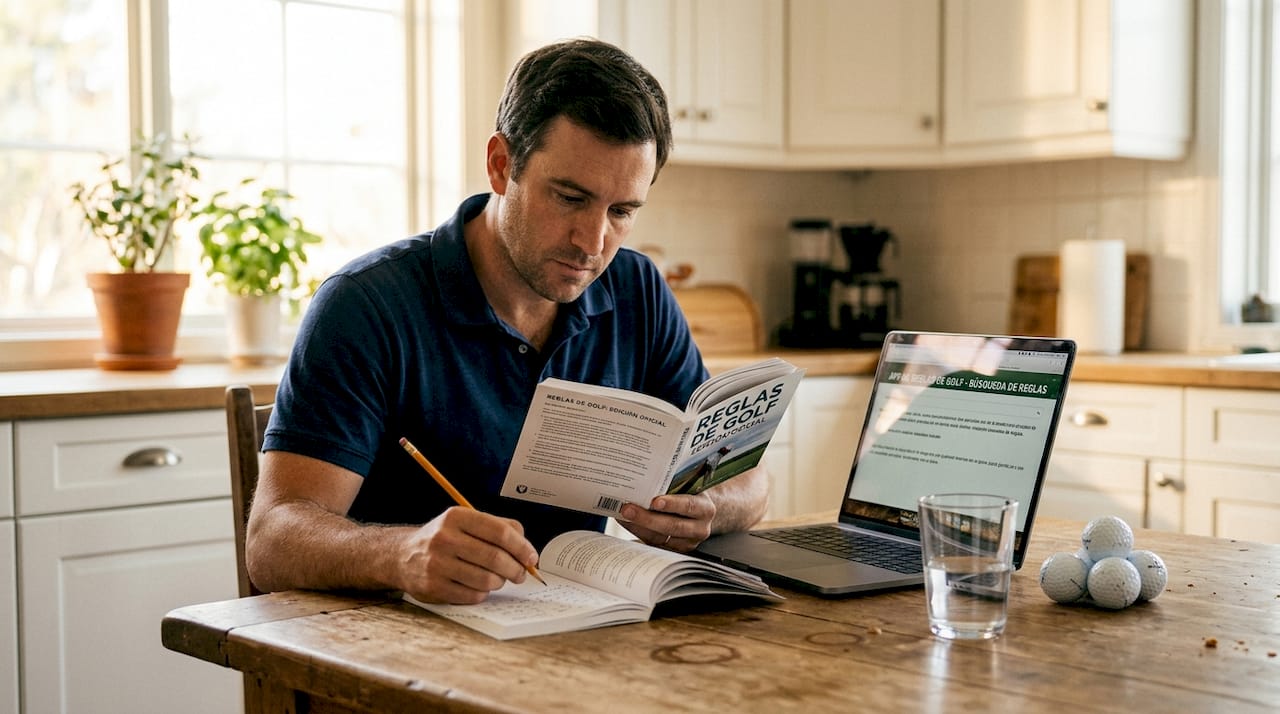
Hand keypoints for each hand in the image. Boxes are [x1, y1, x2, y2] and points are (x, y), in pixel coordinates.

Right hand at [397, 507, 540, 604]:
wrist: (403, 556)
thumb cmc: (445, 539)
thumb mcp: (467, 522)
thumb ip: (500, 528)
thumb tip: (528, 551)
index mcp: (457, 517)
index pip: (500, 532)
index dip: (522, 547)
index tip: (531, 558)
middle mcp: (444, 538)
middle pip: (496, 558)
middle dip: (516, 569)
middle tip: (520, 574)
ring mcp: (437, 564)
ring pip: (487, 580)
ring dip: (499, 582)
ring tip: (497, 578)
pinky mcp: (433, 587)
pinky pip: (473, 596)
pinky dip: (482, 593)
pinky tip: (478, 586)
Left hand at [618, 493, 715, 552]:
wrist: (702, 513)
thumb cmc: (692, 494)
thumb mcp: (692, 486)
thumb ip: (677, 484)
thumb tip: (647, 476)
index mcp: (705, 509)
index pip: (689, 506)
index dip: (672, 504)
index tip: (654, 502)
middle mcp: (699, 528)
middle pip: (672, 526)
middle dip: (647, 518)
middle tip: (628, 509)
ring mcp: (687, 542)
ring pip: (660, 538)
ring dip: (638, 527)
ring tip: (623, 516)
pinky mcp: (674, 550)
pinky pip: (654, 544)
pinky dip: (638, 532)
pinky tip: (627, 523)